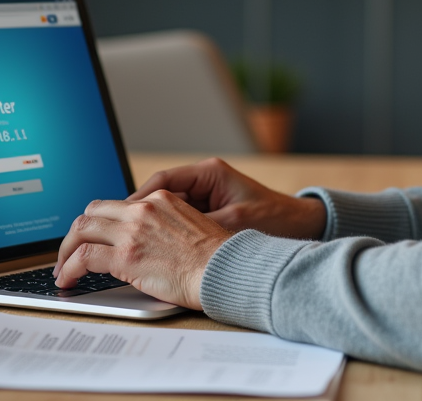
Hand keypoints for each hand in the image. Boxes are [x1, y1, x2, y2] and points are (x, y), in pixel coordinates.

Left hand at [52, 190, 231, 308]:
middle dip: (76, 233)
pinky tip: (67, 280)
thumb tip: (146, 245)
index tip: (92, 238)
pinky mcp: (125, 256)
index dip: (98, 223)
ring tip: (63, 269)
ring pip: (81, 230)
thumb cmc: (216, 258)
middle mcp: (143, 209)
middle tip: (70, 252)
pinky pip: (83, 257)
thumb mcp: (189, 228)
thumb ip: (163, 228)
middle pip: (92, 212)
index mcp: (160, 200)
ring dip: (66, 250)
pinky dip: (69, 268)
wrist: (225, 270)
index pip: (116, 205)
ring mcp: (132, 231)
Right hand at [130, 157, 326, 239]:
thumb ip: (199, 226)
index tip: (121, 215)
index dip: (138, 198)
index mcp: (209, 173)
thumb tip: (166, 237)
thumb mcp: (234, 223)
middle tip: (119, 232)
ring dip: (152, 225)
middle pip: (160, 194)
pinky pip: (180, 220)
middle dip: (139, 213)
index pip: (162, 181)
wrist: (302, 225)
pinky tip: (156, 248)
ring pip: (167, 208)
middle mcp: (205, 181)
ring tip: (133, 243)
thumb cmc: (275, 219)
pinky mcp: (210, 211)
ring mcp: (207, 196)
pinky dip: (168, 233)